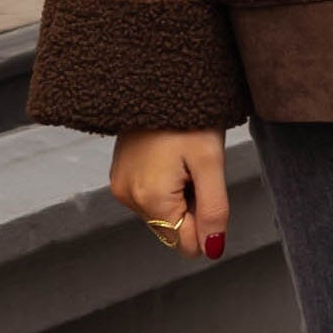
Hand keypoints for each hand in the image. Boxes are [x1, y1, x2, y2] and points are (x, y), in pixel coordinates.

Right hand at [110, 128, 230, 259]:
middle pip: (174, 229)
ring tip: (181, 162)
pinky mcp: (119, 177)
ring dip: (179, 196)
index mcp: (151, 198)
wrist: (160, 83)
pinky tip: (169, 160)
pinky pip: (150, 199)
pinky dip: (165, 187)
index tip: (205, 186)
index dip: (206, 221)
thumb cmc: (190, 117)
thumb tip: (212, 250)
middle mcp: (130, 198)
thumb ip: (214, 210)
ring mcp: (121, 188)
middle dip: (191, 208)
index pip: (187, 243)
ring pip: (163, 215)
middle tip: (195, 171)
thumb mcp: (212, 163)